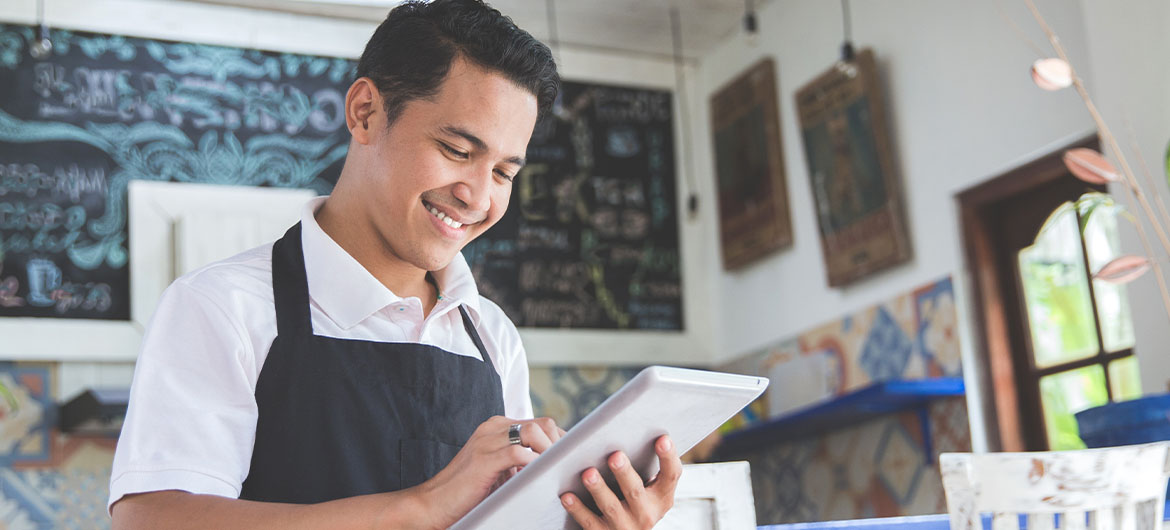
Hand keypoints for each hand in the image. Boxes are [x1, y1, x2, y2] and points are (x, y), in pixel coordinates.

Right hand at [414, 415, 563, 528]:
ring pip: (534, 433)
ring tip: (553, 472)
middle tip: (564, 467)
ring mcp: (488, 440)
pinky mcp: (484, 458)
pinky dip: (533, 465)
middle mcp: (493, 428)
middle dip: (559, 445)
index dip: (559, 441)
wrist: (433, 503)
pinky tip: (536, 479)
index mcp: (497, 427)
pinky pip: (519, 453)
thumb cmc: (467, 491)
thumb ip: (519, 461)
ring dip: (549, 453)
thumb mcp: (498, 469)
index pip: (541, 423)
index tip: (568, 459)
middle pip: (543, 423)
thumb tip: (550, 465)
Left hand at [560, 434, 681, 529]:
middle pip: (635, 491)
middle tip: (614, 455)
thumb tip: (630, 427)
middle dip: (624, 473)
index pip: (671, 476)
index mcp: (661, 497)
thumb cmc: (634, 499)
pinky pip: (589, 522)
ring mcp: (625, 527)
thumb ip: (645, 464)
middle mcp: (646, 514)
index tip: (663, 438)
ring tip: (588, 473)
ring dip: (599, 489)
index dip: (668, 457)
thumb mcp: (648, 488)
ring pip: (611, 507)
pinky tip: (567, 495)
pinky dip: (577, 508)